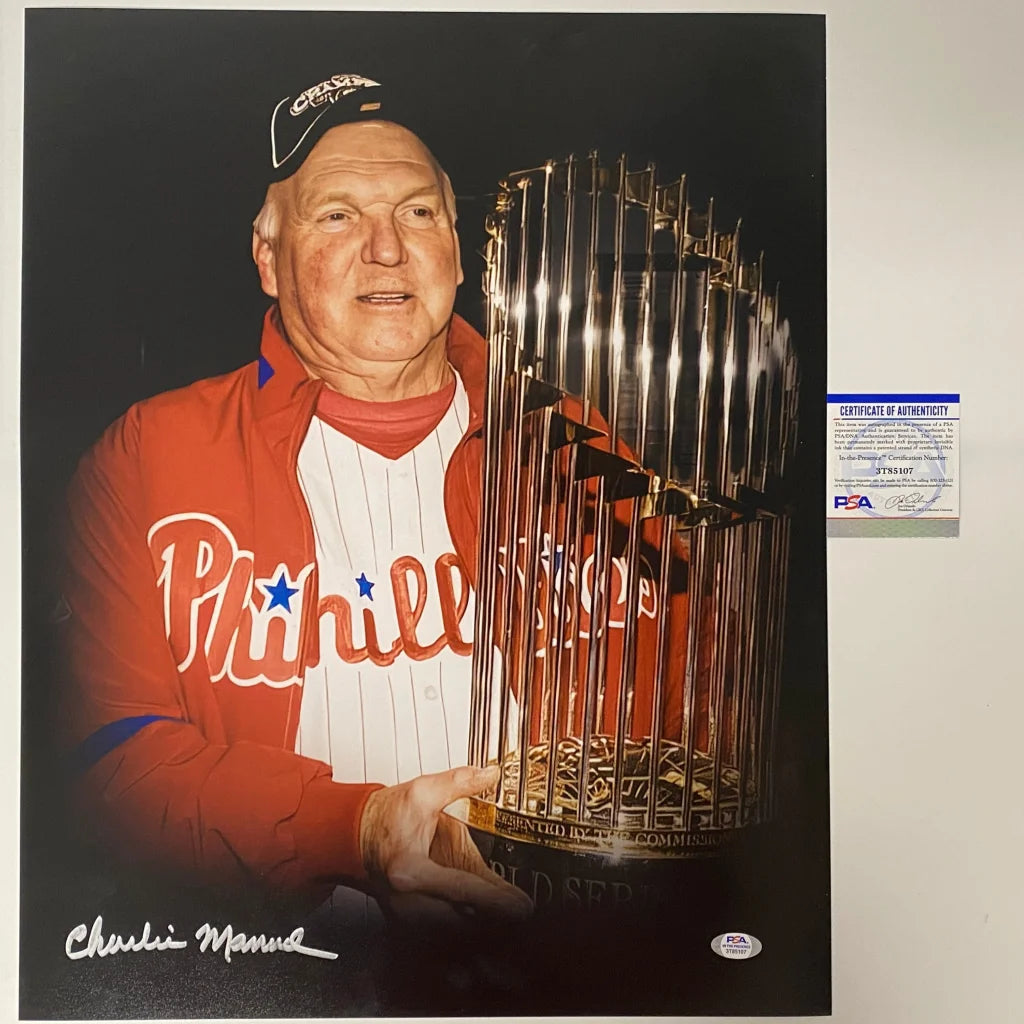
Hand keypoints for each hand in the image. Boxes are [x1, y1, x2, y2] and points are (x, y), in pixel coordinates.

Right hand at [359, 764, 532, 923]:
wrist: (354, 835)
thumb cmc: (383, 817)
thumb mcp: (422, 793)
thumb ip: (458, 782)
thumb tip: (489, 774)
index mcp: (409, 870)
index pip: (461, 889)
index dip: (495, 899)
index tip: (522, 907)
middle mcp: (407, 902)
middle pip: (463, 920)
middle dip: (496, 918)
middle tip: (523, 911)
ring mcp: (407, 918)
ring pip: (456, 933)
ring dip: (484, 925)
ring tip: (511, 917)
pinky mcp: (410, 925)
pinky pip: (444, 935)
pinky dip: (468, 927)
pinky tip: (488, 920)